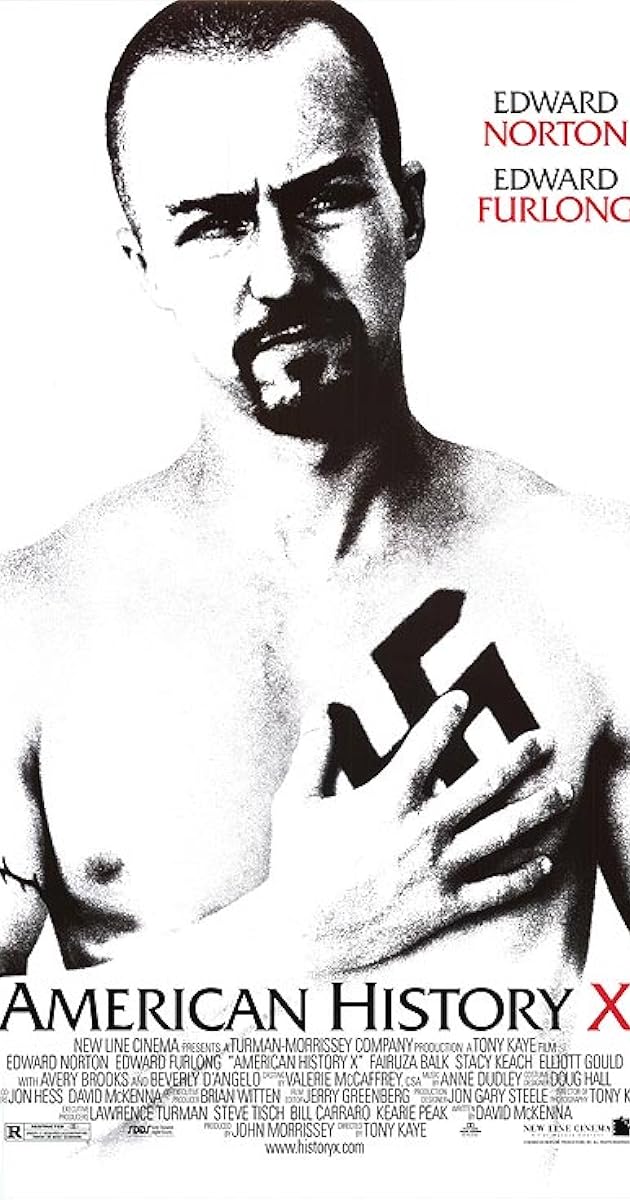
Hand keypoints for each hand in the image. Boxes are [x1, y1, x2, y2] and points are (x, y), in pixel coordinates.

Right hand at [267, 691, 572, 975]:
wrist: (305, 934)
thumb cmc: (297, 864)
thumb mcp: (297, 801)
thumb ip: (314, 751)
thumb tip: (320, 707)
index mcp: (388, 798)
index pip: (427, 745)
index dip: (447, 717)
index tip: (465, 698)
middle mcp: (423, 829)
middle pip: (484, 784)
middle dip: (518, 757)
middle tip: (544, 739)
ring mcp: (439, 869)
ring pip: (502, 833)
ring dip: (537, 810)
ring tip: (564, 792)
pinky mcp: (445, 904)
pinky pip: (495, 888)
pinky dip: (523, 876)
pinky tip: (545, 863)